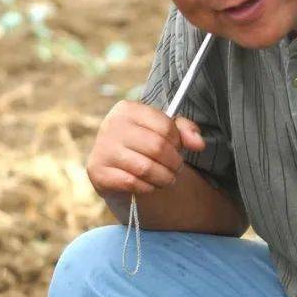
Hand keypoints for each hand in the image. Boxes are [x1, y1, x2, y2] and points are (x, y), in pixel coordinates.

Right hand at [87, 100, 205, 197]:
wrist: (113, 166)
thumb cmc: (142, 143)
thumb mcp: (163, 130)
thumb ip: (184, 131)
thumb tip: (198, 143)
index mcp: (126, 109)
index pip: (165, 126)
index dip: (178, 141)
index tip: (177, 148)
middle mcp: (111, 125)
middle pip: (157, 147)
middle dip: (174, 162)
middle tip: (176, 168)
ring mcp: (102, 149)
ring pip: (145, 168)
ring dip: (163, 178)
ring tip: (167, 178)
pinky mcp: (97, 171)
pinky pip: (132, 183)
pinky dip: (147, 187)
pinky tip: (149, 185)